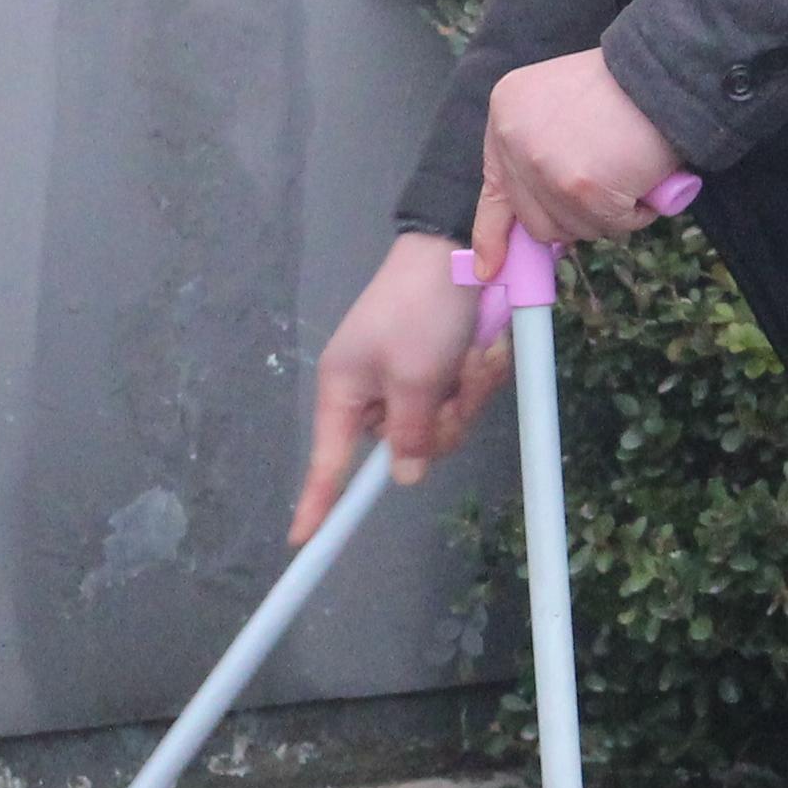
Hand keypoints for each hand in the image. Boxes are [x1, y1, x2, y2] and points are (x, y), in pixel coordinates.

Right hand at [293, 231, 499, 544]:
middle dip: (442, 420)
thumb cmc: (420, 309)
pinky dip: (478, 376)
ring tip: (474, 354)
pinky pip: (461, 398)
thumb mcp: (414, 376)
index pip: (327, 461)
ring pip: (443, 424)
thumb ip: (409, 432)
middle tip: (458, 383)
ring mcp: (408, 381)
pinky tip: (483, 347)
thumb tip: (403, 476)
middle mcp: (372, 391)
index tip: (303, 540)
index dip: (317, 502)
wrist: (456, 248)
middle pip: (405, 448)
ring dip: (468, 393)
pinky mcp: (438, 368)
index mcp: (345, 391)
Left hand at [472, 50, 682, 267]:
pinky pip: (610, 227)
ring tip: (628, 172)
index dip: (493, 234)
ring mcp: (544, 167)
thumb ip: (538, 148)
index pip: (494, 189)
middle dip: (574, 217)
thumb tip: (533, 224)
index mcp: (504, 113)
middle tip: (606, 191)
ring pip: (574, 229)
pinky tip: (643, 180)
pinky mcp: (580, 189)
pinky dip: (635, 213)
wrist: (663, 72)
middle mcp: (513, 140)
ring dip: (608, 214)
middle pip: (537, 222)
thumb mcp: (558, 101)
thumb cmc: (622, 86)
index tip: (489, 270)